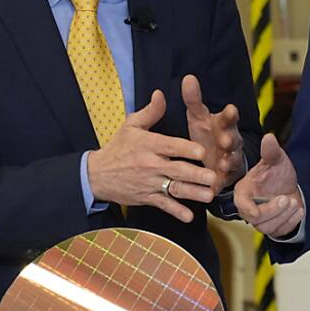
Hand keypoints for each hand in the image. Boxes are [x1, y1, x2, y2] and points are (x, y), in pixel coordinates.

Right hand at [87, 90, 217, 222]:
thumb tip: (161, 93)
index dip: (186, 149)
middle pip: (176, 170)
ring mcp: (149, 183)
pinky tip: (189, 216)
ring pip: (174, 189)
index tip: (202, 151)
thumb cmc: (118, 147)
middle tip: (213, 177)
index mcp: (149, 145)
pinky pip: (163, 206)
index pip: (170, 147)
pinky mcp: (147, 198)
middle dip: (195, 175)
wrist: (96, 175)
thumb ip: (150, 111)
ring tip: (208, 195)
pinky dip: (176, 212)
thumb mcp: (131, 125)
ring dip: (192, 193)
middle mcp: (150, 165)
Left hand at [182, 74, 244, 193]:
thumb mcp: (199, 116)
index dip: (230, 114)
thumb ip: (193, 99)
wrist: (216, 160)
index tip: (230, 109)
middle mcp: (230, 140)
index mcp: (223, 124)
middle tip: (225, 139)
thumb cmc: (207, 134)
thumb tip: (188, 77)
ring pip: (232, 159)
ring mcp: (230, 159)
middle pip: (233, 138)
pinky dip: (221, 182)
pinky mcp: (225, 177)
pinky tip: (216, 184)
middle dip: (230, 139)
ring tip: (224, 163)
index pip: (229, 117)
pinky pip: (225, 179)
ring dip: (229, 160)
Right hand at [233, 134, 303, 237]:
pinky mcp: (273, 228)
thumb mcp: (276, 160)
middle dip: (272, 210)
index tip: (256, 211)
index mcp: (244, 192)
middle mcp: (249, 208)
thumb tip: (269, 137)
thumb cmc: (276, 174)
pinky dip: (291, 221)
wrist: (288, 187)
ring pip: (267, 227)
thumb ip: (271, 151)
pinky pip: (279, 231)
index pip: (241, 203)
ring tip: (293, 202)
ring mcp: (260, 220)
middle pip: (255, 219)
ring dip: (283, 216)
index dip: (248, 208)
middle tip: (286, 199)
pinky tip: (298, 210)